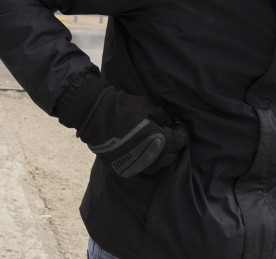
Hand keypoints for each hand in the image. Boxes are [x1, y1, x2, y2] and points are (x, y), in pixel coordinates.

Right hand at [57, 74, 187, 177]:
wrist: (94, 113)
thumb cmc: (122, 106)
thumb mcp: (145, 106)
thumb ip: (161, 116)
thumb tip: (170, 122)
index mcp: (159, 139)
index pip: (179, 142)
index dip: (181, 134)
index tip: (178, 129)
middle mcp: (150, 156)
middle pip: (170, 157)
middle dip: (172, 148)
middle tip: (168, 138)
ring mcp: (135, 164)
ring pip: (155, 167)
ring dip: (159, 158)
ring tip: (155, 148)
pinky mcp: (122, 168)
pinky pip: (138, 170)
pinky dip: (143, 163)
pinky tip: (141, 154)